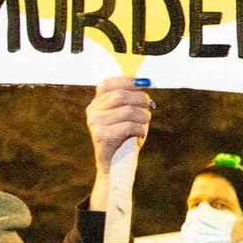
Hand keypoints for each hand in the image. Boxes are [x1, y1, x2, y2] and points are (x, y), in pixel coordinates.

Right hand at [86, 77, 152, 209]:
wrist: (117, 162)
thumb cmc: (126, 134)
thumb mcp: (129, 112)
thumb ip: (132, 97)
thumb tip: (145, 82)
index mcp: (97, 102)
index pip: (108, 83)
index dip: (127, 80)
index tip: (145, 83)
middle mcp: (92, 110)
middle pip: (120, 96)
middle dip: (141, 99)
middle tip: (150, 106)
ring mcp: (94, 123)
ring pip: (127, 111)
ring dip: (143, 116)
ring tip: (144, 123)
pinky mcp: (100, 135)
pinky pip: (128, 126)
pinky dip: (140, 129)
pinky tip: (138, 134)